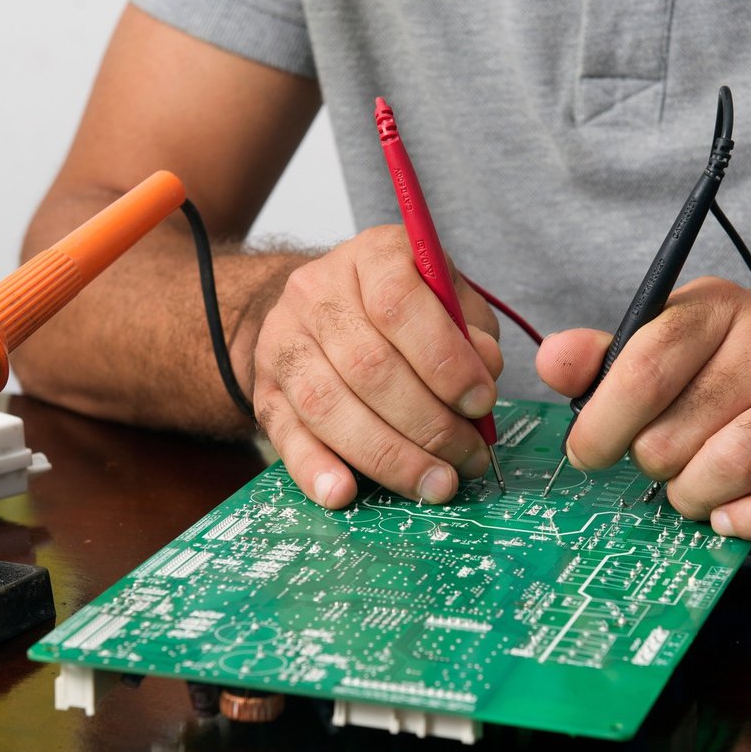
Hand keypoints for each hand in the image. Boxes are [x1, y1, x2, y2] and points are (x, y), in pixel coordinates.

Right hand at [250, 224, 503, 507]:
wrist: (323, 310)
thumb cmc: (407, 310)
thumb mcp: (450, 300)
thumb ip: (473, 330)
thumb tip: (486, 370)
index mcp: (371, 257)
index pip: (399, 304)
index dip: (444, 359)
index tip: (481, 402)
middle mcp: (316, 292)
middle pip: (368, 365)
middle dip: (428, 423)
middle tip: (469, 458)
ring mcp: (282, 341)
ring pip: (328, 405)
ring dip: (389, 456)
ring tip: (436, 485)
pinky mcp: (264, 390)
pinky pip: (285, 435)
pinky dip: (315, 469)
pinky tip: (345, 495)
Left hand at [536, 276, 750, 540]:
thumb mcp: (684, 338)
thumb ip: (614, 355)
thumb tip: (553, 362)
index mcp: (719, 309)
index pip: (643, 367)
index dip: (601, 424)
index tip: (588, 453)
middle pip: (675, 434)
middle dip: (652, 466)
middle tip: (662, 463)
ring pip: (729, 469)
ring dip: (694, 498)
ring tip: (693, 491)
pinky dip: (750, 523)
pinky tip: (729, 517)